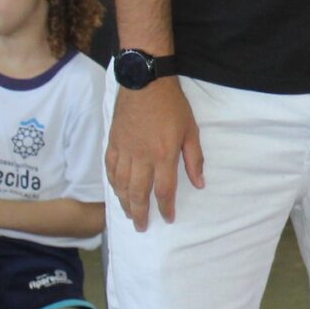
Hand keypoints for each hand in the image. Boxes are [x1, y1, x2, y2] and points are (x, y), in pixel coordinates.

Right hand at [107, 74, 202, 230]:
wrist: (145, 82)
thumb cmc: (171, 105)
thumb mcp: (191, 131)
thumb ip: (194, 159)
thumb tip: (200, 184)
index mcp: (163, 155)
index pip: (164, 190)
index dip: (166, 208)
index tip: (168, 219)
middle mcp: (141, 157)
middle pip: (138, 193)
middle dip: (140, 213)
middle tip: (141, 226)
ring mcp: (124, 150)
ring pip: (120, 184)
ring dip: (124, 202)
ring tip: (128, 213)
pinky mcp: (113, 142)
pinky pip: (109, 168)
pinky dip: (112, 183)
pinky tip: (115, 190)